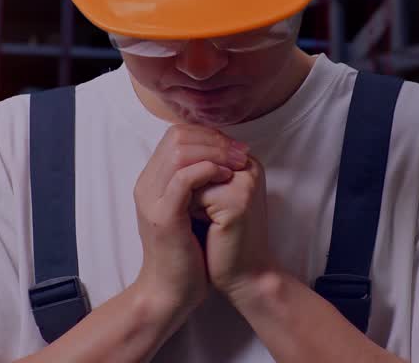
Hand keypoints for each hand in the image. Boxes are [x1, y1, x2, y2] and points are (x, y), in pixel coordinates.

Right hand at [132, 124, 250, 316]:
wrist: (172, 291)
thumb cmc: (188, 252)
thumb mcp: (191, 210)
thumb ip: (197, 183)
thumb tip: (224, 156)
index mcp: (151, 181)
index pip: (175, 136)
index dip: (207, 135)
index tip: (234, 148)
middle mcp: (146, 185)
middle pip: (176, 137)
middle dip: (213, 139)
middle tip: (239, 152)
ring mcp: (152, 199)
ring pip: (179, 151)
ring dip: (214, 151)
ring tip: (237, 163)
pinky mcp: (164, 216)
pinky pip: (184, 178)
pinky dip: (209, 170)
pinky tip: (227, 177)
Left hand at [194, 153, 278, 300]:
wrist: (244, 277)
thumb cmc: (223, 239)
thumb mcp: (211, 198)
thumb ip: (200, 172)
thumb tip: (169, 151)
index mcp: (245, 162)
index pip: (201, 141)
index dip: (182, 165)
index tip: (187, 195)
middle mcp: (249, 166)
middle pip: (195, 155)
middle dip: (183, 182)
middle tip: (193, 211)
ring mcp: (245, 183)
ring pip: (192, 174)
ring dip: (186, 198)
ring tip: (202, 220)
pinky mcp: (237, 202)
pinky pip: (196, 194)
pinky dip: (191, 213)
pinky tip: (209, 231)